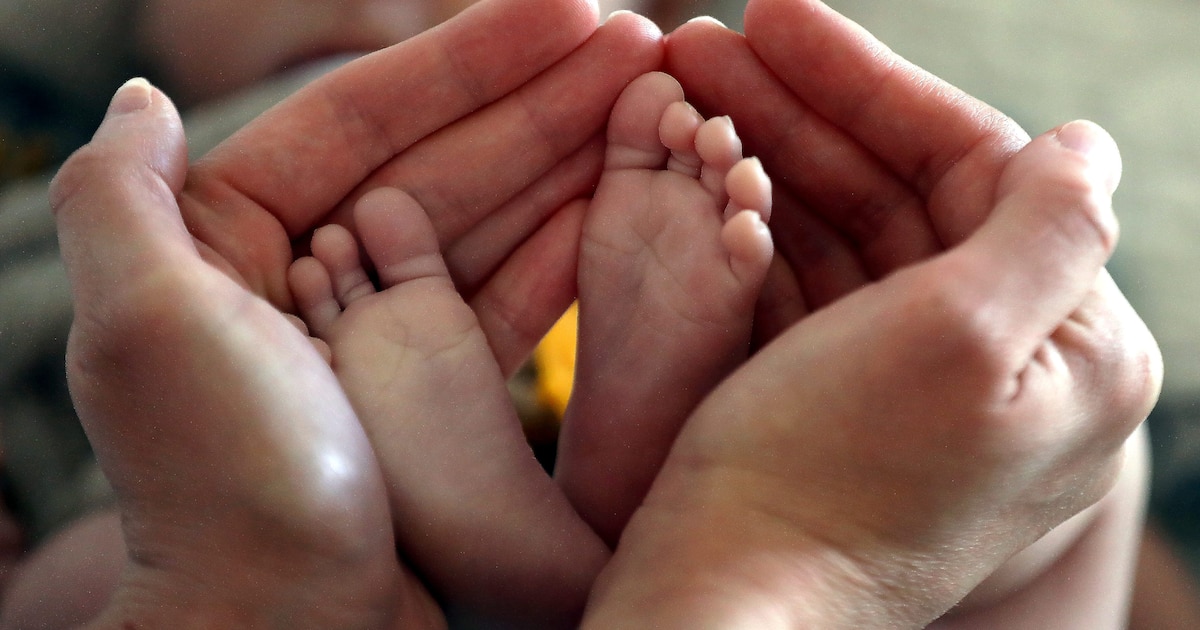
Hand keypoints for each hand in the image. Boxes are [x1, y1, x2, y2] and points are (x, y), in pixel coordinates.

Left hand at [51, 0, 664, 624]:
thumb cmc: (220, 488)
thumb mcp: (145, 325)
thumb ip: (121, 195)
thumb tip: (143, 98)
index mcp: (227, 245)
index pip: (364, 118)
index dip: (471, 61)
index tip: (568, 13)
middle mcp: (305, 281)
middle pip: (443, 160)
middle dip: (542, 99)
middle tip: (640, 46)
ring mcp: (378, 336)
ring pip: (486, 223)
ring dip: (568, 162)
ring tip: (652, 107)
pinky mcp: (433, 391)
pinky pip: (505, 298)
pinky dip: (564, 249)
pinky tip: (620, 200)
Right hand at [582, 0, 1159, 625]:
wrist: (723, 604)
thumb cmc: (827, 480)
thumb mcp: (961, 335)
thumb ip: (1050, 223)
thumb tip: (1086, 144)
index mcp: (1073, 354)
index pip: (979, 170)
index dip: (873, 85)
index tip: (778, 19)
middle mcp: (1007, 374)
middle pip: (907, 198)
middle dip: (805, 112)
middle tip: (708, 43)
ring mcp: (919, 393)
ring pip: (851, 240)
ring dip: (772, 160)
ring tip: (689, 93)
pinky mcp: (847, 413)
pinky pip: (814, 294)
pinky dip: (762, 233)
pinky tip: (708, 178)